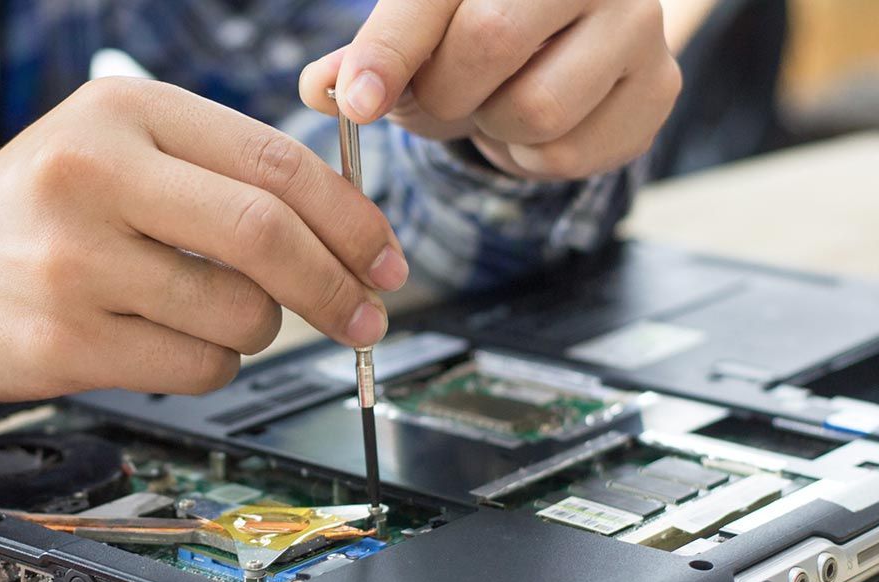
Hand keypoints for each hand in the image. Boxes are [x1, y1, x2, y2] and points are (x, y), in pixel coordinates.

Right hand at [0, 78, 406, 399]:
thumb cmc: (43, 208)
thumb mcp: (121, 148)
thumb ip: (224, 170)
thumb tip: (347, 227)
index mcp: (124, 112)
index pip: (274, 164)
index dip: (351, 219)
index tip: (386, 259)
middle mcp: (93, 175)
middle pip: (266, 236)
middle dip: (337, 285)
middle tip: (366, 315)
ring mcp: (72, 263)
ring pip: (239, 314)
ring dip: (262, 329)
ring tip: (224, 314)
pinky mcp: (63, 342)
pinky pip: (196, 367)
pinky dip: (214, 363)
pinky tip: (175, 340)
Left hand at [301, 0, 681, 179]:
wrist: (566, 50)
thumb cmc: (476, 35)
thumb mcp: (416, 37)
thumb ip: (366, 60)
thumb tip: (322, 90)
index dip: (389, 51)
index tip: (357, 102)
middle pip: (489, 41)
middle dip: (441, 93)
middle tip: (438, 100)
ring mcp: (637, 24)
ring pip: (533, 108)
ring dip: (491, 129)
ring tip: (492, 107)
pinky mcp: (657, 89)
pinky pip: (566, 153)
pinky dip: (529, 159)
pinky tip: (532, 128)